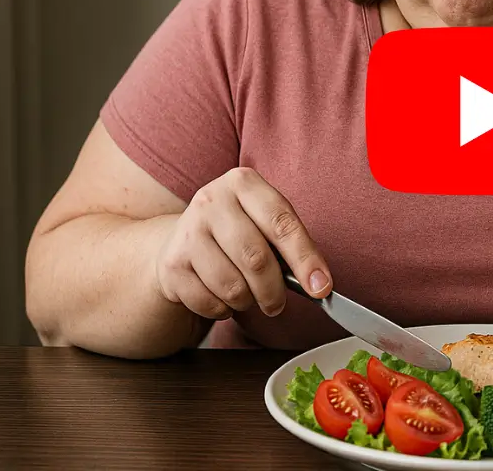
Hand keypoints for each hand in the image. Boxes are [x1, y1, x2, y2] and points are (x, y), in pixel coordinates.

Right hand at [153, 167, 331, 319]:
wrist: (182, 238)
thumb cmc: (238, 230)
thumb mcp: (264, 222)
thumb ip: (291, 245)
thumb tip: (319, 283)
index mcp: (243, 183)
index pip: (281, 223)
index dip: (305, 259)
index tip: (321, 287)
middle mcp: (212, 200)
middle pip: (256, 258)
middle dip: (274, 291)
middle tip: (277, 304)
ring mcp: (187, 231)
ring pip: (232, 286)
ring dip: (247, 302)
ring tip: (246, 294)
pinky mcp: (171, 263)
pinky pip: (208, 302)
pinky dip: (222, 309)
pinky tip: (220, 295)